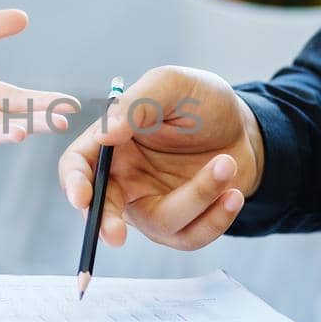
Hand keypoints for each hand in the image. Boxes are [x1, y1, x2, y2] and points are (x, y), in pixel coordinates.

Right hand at [57, 66, 264, 250]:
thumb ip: (137, 104)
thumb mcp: (172, 85)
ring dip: (196, 197)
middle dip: (106, 225)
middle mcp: (126, 178)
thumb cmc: (202, 102)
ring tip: (226, 164)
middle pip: (102, 211)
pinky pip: (191, 235)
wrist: (246, 126)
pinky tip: (233, 193)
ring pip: (160, 222)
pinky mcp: (184, 223)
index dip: (74, 184)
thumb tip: (104, 133)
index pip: (77, 166)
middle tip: (116, 236)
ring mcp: (154, 203)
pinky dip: (216, 217)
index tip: (82, 198)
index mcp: (112, 144)